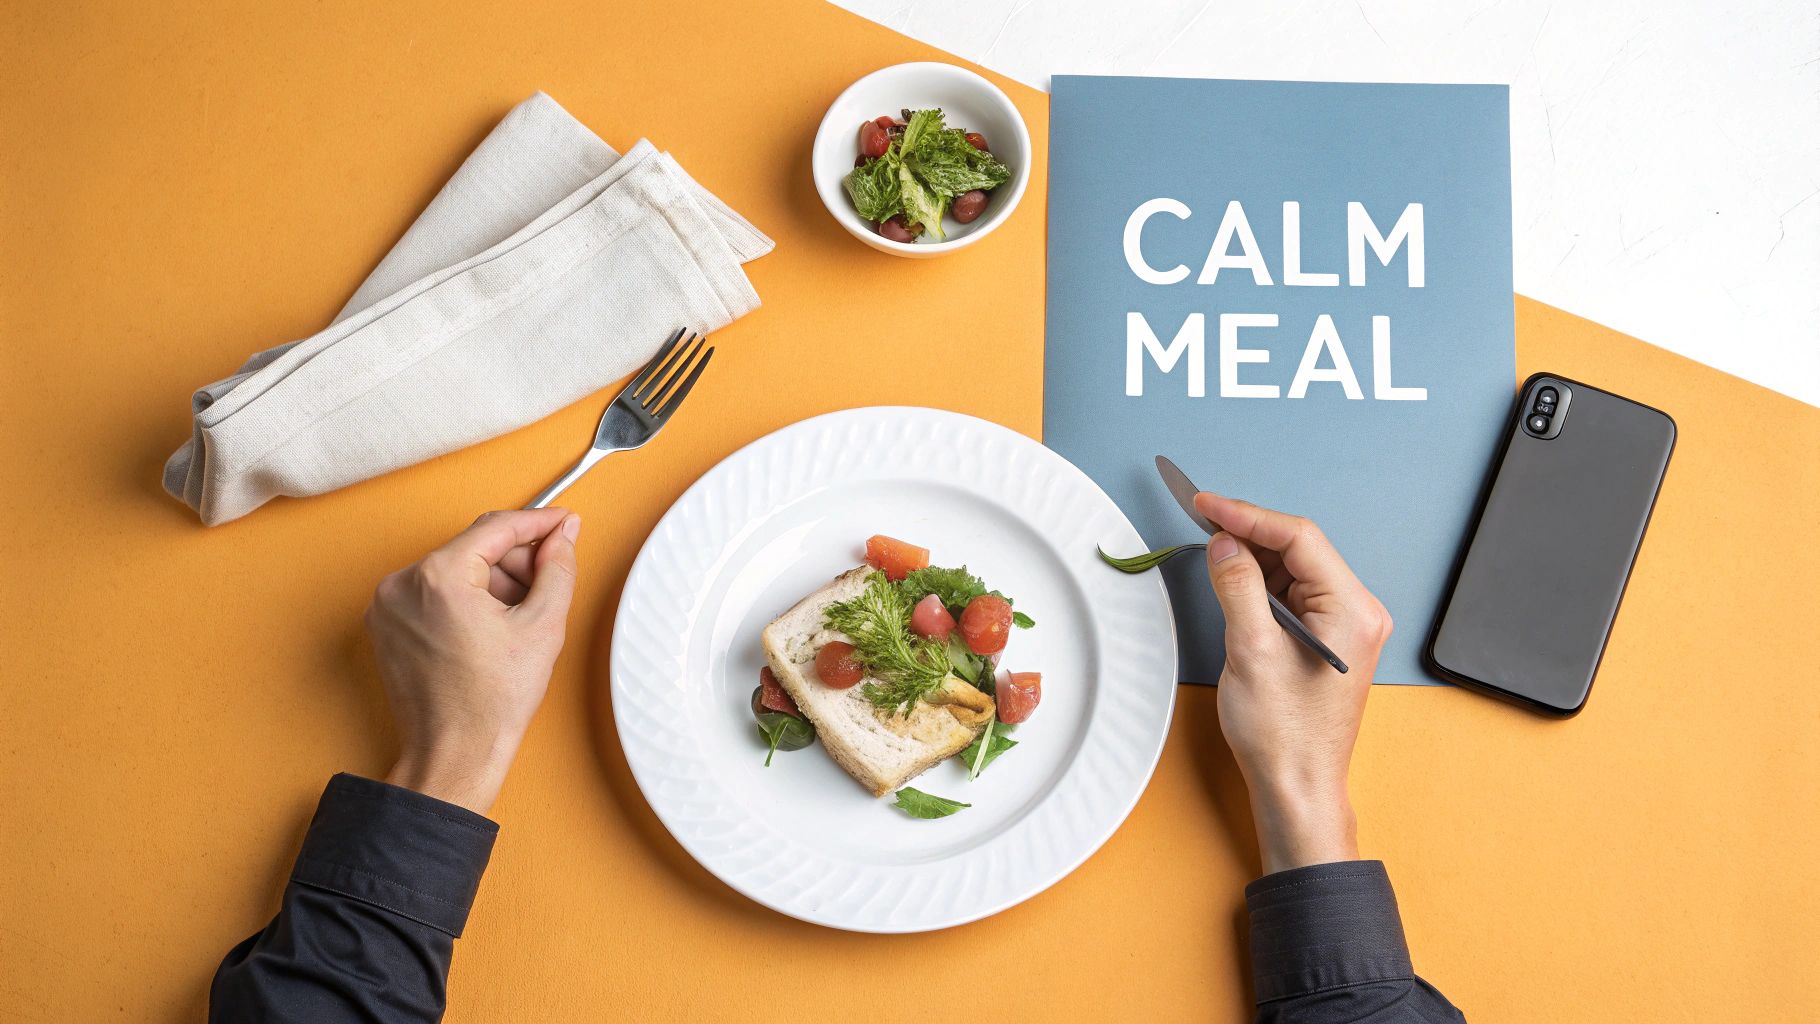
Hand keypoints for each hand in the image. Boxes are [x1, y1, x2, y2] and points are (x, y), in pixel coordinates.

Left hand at [363, 508, 581, 813]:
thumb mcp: (543, 625)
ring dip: (492, 583)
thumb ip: (557, 567)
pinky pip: (433, 593)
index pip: (497, 528)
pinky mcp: (386, 625)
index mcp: (437, 577)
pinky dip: (465, 600)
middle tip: (548, 587)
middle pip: (474, 548)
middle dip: (516, 563)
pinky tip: (490, 631)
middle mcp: (402, 584)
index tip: (563, 522)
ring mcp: (388, 605)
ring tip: (517, 623)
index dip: (538, 522)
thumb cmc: (491, 702)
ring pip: (454, 570)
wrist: (454, 753)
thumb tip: (562, 535)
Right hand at [1196, 492, 1392, 874]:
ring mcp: (1345, 626)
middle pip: (1299, 549)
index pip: (1299, 538)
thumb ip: (1238, 586)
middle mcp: (1357, 612)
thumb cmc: (1283, 735)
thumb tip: (1225, 543)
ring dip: (1253, 558)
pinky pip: (1294, 594)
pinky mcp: (1328, 639)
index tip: (1206, 503)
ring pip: (1294, 569)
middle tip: (1201, 519)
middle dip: (1249, 533)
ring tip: (1212, 551)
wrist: (1297, 787)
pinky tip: (1234, 581)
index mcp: (1351, 610)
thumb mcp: (1251, 651)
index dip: (1248, 515)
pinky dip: (1262, 584)